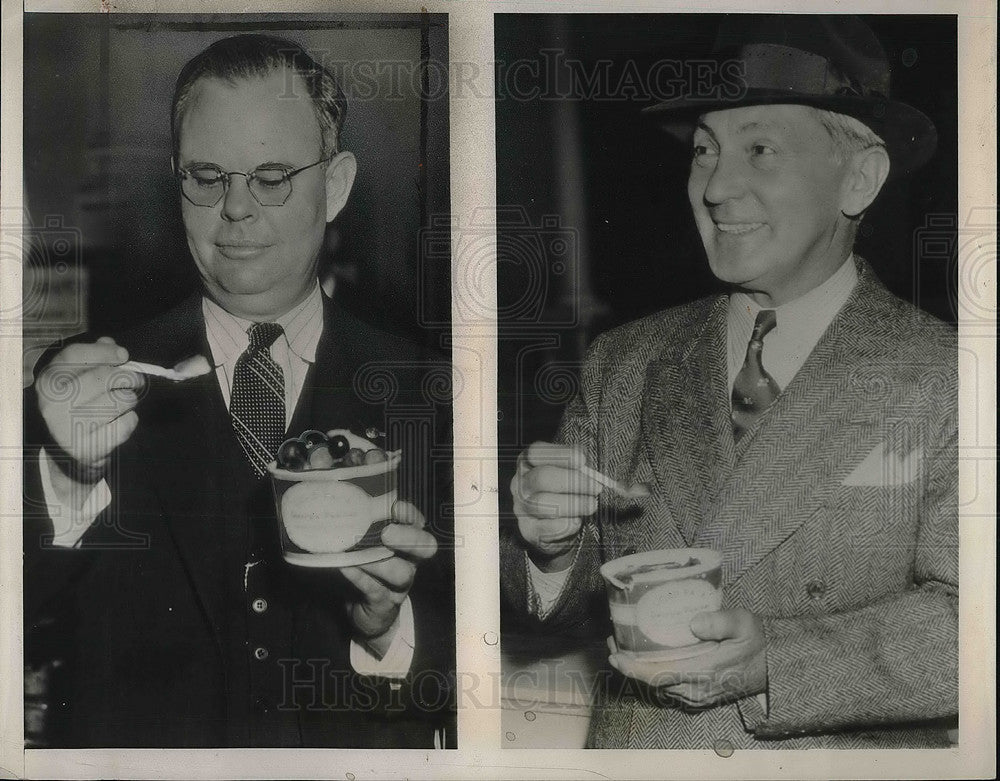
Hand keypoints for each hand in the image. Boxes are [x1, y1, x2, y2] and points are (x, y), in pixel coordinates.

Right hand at [35, 338, 144, 484]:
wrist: (68, 454)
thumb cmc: (78, 408)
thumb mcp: (76, 381)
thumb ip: (92, 359)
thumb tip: (110, 344)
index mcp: (49, 381)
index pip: (76, 355)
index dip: (104, 352)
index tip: (123, 355)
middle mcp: (54, 404)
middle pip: (104, 377)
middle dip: (128, 377)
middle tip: (137, 380)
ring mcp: (69, 428)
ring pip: (119, 401)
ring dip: (129, 400)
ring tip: (124, 403)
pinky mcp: (87, 448)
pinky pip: (124, 425)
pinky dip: (129, 421)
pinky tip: (120, 422)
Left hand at [340, 500, 437, 653]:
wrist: (364, 609)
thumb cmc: (366, 565)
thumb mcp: (368, 540)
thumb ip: (365, 517)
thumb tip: (347, 488)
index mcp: (409, 540)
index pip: (418, 523)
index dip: (411, 514)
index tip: (395, 506)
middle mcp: (411, 561)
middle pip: (425, 547)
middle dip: (409, 538)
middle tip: (387, 534)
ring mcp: (401, 585)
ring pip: (401, 573)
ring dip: (379, 563)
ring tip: (358, 556)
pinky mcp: (384, 603)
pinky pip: (375, 589)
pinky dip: (359, 577)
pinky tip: (346, 567)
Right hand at [510, 441, 600, 570]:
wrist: (563, 525)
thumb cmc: (568, 492)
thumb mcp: (573, 473)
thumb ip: (578, 466)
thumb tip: (586, 466)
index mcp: (528, 462)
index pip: (537, 452)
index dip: (560, 455)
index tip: (582, 461)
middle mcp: (520, 482)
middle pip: (541, 478)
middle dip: (572, 482)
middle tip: (596, 488)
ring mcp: (521, 507)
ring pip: (541, 504)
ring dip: (572, 504)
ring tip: (592, 505)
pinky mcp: (528, 530)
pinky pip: (543, 528)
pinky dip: (563, 525)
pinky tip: (576, 522)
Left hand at [608, 609, 767, 708]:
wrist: (774, 666)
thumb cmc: (757, 641)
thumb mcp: (744, 623)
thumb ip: (720, 621)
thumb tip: (694, 623)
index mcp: (704, 671)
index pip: (659, 675)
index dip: (632, 668)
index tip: (615, 655)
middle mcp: (697, 689)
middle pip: (652, 682)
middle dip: (628, 665)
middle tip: (613, 643)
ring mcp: (697, 696)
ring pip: (659, 687)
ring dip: (639, 671)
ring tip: (624, 649)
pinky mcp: (699, 697)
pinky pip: (669, 689)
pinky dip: (653, 676)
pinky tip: (646, 660)